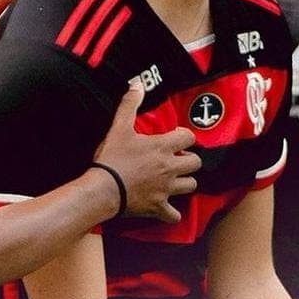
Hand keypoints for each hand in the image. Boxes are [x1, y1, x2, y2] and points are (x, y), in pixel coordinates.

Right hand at [93, 84, 199, 221]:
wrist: (103, 189)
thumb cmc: (112, 157)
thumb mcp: (119, 127)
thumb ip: (130, 105)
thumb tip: (137, 84)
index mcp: (163, 147)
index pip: (188, 137)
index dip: (184, 137)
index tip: (176, 138)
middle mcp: (170, 167)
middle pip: (195, 163)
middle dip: (188, 160)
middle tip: (176, 160)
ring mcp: (166, 189)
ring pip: (191, 186)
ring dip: (184, 182)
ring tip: (173, 180)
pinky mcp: (159, 207)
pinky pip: (175, 214)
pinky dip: (172, 212)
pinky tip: (166, 207)